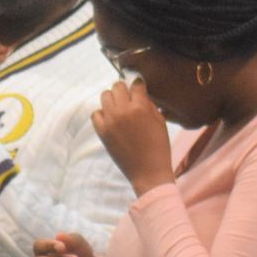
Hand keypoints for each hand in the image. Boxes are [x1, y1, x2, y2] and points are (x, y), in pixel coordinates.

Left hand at [91, 80, 173, 194]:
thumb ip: (149, 104)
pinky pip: (96, 113)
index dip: (139, 86)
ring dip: (112, 99)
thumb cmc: (159, 146)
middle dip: (124, 90)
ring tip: (120, 109)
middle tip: (129, 99)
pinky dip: (102, 113)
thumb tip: (139, 93)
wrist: (148, 171)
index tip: (140, 90)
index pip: (136, 84)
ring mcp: (110, 121)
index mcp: (140, 107)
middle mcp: (123, 111)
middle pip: (117, 86)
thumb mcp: (160, 121)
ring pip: (104, 96)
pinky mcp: (102, 132)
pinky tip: (111, 119)